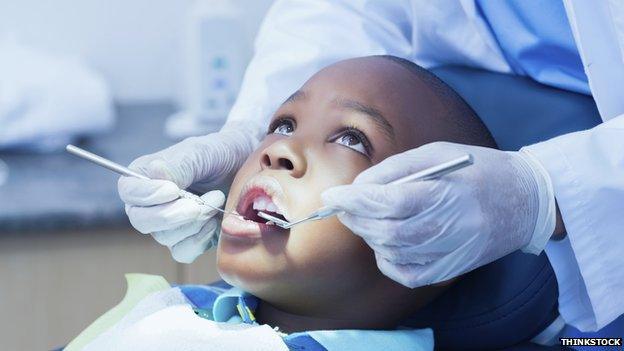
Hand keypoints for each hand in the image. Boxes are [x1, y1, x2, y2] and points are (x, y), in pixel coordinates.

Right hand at [118, 123, 260, 262]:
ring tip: (216, 198)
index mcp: (145, 177)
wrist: (244, 167)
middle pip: (142, 221)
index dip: (147, 195)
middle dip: (174, 214)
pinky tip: (215, 221)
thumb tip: (153, 172)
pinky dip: (201, 238)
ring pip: (166, 238)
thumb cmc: (218, 154)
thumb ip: (178, 165)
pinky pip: (183, 252)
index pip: (129, 192)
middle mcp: (149, 205)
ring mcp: (166, 226)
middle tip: (202, 201)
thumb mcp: (200, 153)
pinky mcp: (186, 241)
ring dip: (195, 222)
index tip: (173, 190)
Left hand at [322, 142, 555, 286]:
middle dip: (355, 218)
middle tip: (343, 205)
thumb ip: (395, 169)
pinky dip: (386, 259)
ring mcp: (451, 253)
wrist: (526, 202)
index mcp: (447, 193)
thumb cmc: (480, 170)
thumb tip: (359, 187)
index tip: (332, 196)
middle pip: (385, 230)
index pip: (389, 202)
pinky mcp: (450, 269)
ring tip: (366, 217)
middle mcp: (450, 227)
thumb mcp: (438, 154)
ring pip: (391, 252)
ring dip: (369, 235)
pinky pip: (406, 273)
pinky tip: (386, 242)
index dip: (355, 201)